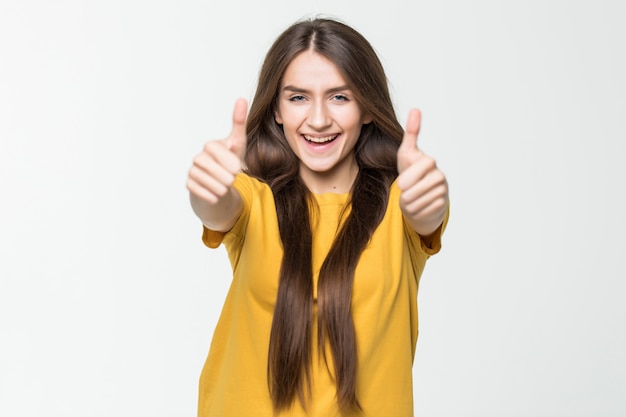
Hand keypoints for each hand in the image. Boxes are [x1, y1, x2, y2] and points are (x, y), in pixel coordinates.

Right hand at [187, 98, 247, 204]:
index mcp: (210, 146)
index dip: (229, 162)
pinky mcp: (189, 185)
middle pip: (213, 169)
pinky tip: (217, 194)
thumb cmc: (230, 162)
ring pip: (208, 182)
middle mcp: (198, 157)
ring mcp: (192, 171)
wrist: (222, 184)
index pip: (216, 151)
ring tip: (226, 187)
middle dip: (227, 178)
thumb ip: (239, 123)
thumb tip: (241, 99)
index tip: (238, 169)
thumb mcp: (238, 144)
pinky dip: (211, 196)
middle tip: (233, 179)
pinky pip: (199, 192)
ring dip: (222, 188)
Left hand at [397, 109, 447, 235]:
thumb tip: (416, 109)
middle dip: (408, 194)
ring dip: (410, 204)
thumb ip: (411, 133)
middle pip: (422, 187)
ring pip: (422, 201)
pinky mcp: (442, 206)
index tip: (400, 184)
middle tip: (403, 193)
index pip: (425, 165)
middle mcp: (440, 176)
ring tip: (409, 199)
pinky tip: (417, 206)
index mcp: (430, 162)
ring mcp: (443, 191)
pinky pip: (425, 211)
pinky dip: (416, 211)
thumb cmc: (411, 172)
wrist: (418, 195)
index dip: (410, 176)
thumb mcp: (407, 152)